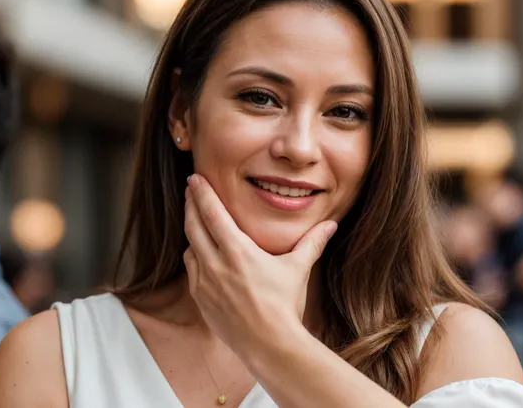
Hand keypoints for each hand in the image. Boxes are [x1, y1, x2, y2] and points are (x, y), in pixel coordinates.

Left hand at [182, 174, 336, 356]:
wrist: (269, 345)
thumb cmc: (285, 306)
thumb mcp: (298, 269)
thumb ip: (312, 242)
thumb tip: (331, 224)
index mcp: (238, 251)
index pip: (212, 213)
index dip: (202, 193)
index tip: (195, 178)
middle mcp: (216, 264)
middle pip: (194, 226)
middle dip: (191, 205)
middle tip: (191, 190)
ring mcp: (205, 283)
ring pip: (190, 248)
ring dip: (192, 232)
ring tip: (197, 221)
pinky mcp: (201, 300)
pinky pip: (192, 271)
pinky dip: (195, 257)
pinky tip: (201, 255)